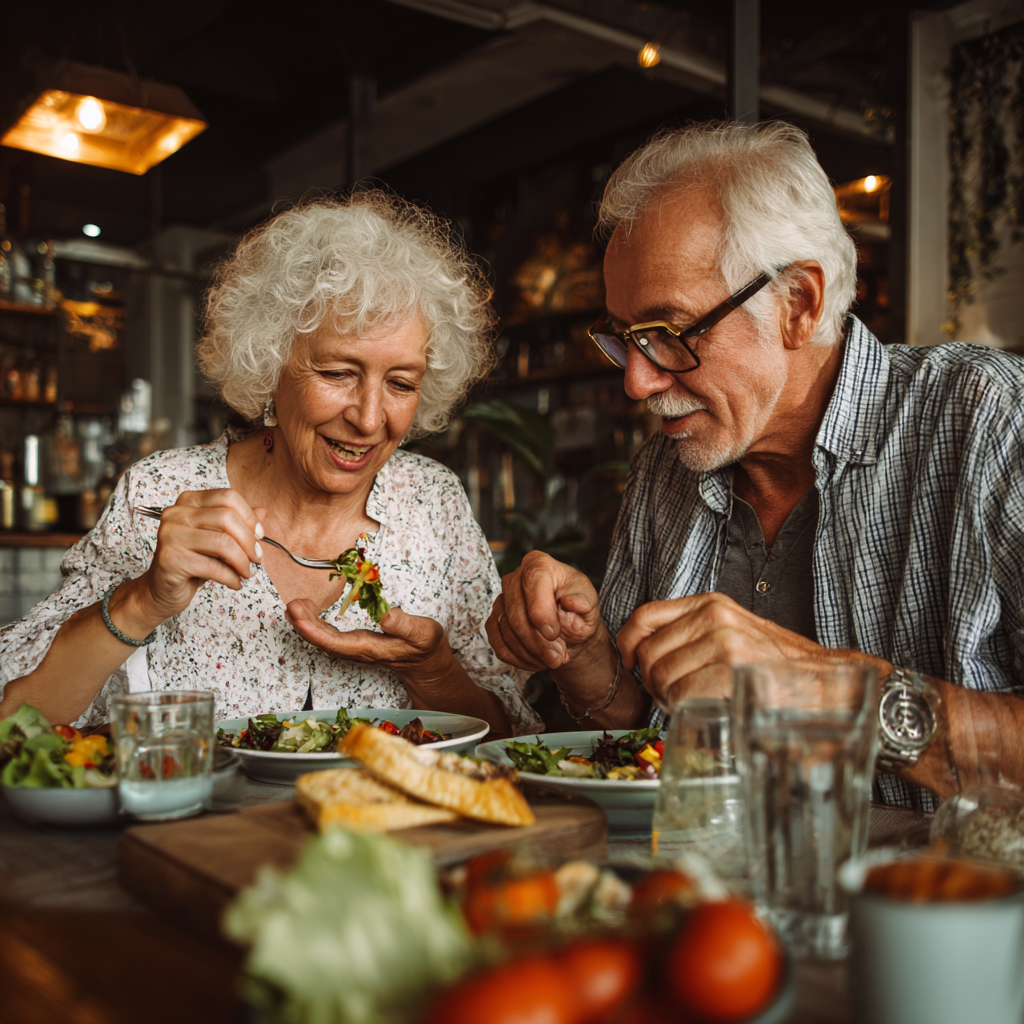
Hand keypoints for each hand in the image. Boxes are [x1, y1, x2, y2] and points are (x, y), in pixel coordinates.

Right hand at [129, 489, 264, 627]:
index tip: (259, 535)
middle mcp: (176, 513)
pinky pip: (212, 566)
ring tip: (248, 572)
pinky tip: (235, 583)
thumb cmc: (192, 561)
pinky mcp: (171, 559)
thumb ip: (238, 523)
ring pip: (222, 543)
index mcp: (189, 501)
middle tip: (257, 558)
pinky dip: (231, 577)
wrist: (161, 589)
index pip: (228, 497)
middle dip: (249, 541)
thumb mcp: (217, 538)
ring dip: (242, 561)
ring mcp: (171, 535)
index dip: (250, 517)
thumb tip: (263, 511)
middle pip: (227, 518)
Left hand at [286, 601, 452, 686]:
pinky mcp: (354, 644)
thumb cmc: (425, 647)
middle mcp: (357, 650)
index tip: (299, 618)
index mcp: (369, 648)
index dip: (314, 631)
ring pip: (322, 639)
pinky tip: (308, 613)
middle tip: (292, 605)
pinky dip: (314, 624)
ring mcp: (354, 648)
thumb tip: (387, 615)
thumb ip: (405, 625)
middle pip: (322, 641)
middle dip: (303, 624)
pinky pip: (328, 636)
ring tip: (295, 606)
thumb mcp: (423, 633)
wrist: (426, 663)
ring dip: (305, 624)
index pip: (335, 642)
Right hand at [486, 550, 601, 671]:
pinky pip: (498, 644)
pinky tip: (537, 660)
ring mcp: (502, 600)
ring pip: (506, 632)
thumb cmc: (578, 608)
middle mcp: (515, 578)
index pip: (532, 581)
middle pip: (515, 613)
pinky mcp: (494, 620)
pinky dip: (519, 658)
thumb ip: (584, 600)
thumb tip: (572, 601)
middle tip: (558, 657)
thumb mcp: (589, 602)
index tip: (554, 633)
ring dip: (531, 653)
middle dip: (537, 642)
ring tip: (553, 659)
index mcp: (539, 564)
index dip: (541, 612)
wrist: (569, 625)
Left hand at [617, 592, 889, 711]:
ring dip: (669, 699)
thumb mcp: (731, 633)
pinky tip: (706, 712)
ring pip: (661, 676)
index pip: (645, 616)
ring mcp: (723, 641)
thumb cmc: (775, 667)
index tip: (630, 663)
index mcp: (710, 604)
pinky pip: (681, 696)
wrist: (827, 683)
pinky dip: (685, 711)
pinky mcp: (732, 669)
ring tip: (696, 704)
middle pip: (648, 653)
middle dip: (653, 682)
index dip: (628, 643)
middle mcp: (714, 616)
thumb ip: (691, 634)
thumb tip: (640, 650)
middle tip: (676, 695)